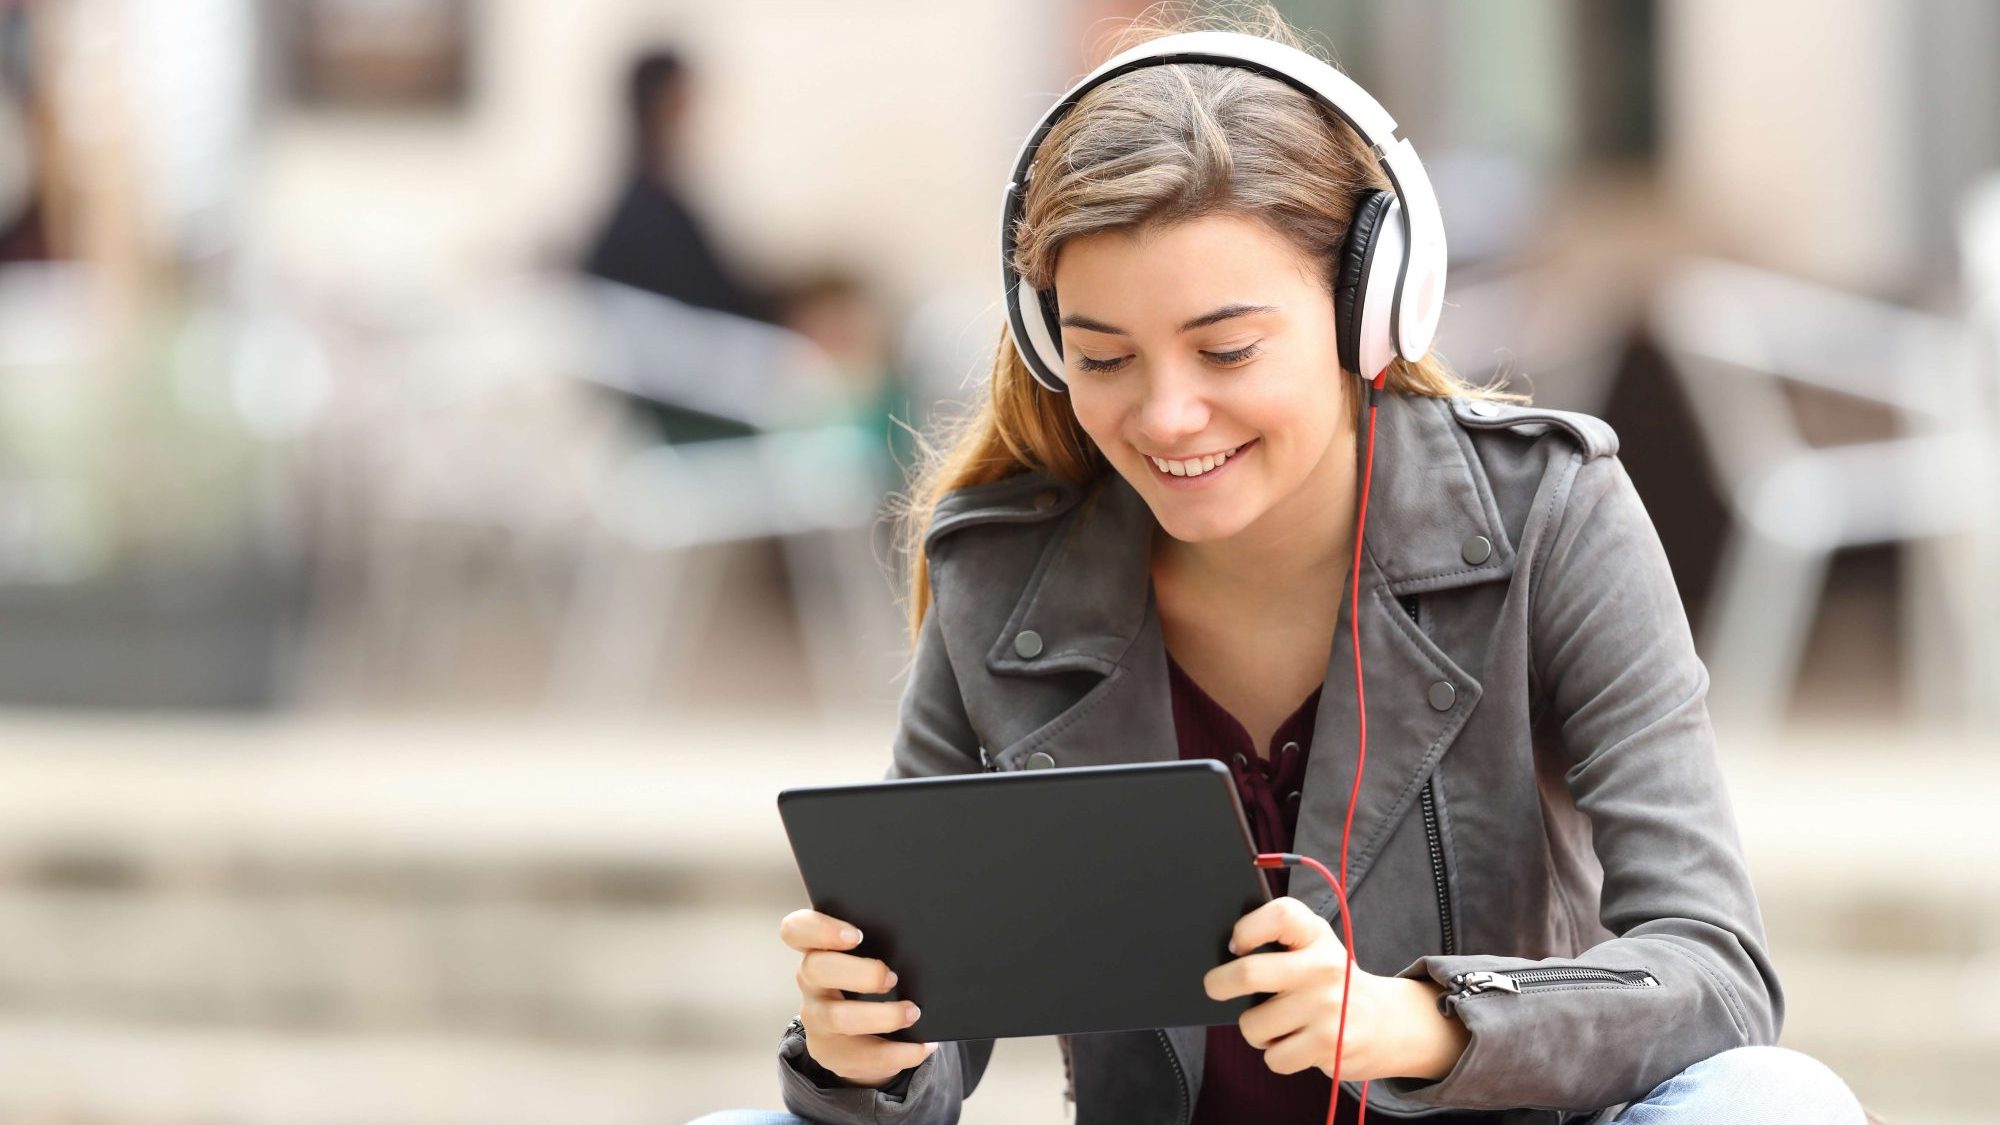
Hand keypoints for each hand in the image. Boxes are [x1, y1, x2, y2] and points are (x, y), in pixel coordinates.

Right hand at [780, 908, 937, 1086]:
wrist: (859, 1032)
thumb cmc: (868, 979)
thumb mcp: (869, 957)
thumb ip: (880, 944)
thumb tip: (921, 945)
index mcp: (816, 948)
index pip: (796, 930)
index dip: (820, 930)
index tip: (856, 935)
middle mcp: (809, 982)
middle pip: (816, 969)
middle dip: (859, 973)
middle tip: (892, 978)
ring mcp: (815, 1019)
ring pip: (838, 1017)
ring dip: (882, 1016)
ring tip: (913, 1013)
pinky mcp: (829, 1052)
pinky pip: (861, 1056)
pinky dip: (898, 1053)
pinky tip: (921, 1046)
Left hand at [1202, 896, 1456, 1081]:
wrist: (1390, 1022)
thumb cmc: (1331, 982)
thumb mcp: (1314, 948)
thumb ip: (1276, 943)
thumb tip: (1223, 962)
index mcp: (1316, 935)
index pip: (1279, 915)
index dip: (1247, 929)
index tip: (1237, 946)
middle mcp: (1323, 966)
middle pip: (1249, 973)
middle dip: (1219, 985)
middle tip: (1217, 987)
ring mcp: (1327, 1007)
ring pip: (1252, 1025)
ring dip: (1255, 1030)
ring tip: (1277, 1024)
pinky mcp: (1329, 1045)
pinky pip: (1274, 1057)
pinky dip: (1276, 1056)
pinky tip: (1296, 1043)